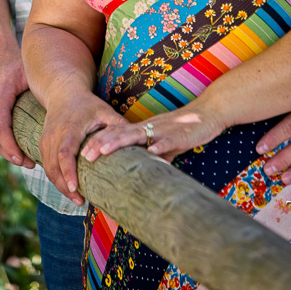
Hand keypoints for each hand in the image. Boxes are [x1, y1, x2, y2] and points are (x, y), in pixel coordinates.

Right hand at [0, 51, 35, 168]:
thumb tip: (58, 113)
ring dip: (6, 152)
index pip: (0, 128)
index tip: (23, 159)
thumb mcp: (28, 75)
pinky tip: (14, 151)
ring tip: (25, 160)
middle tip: (31, 164)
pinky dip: (0, 145)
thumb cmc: (15, 67)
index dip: (10, 147)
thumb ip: (37, 92)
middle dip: (11, 154)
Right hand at [39, 94, 125, 205]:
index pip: (65, 154)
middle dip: (64, 186)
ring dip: (60, 185)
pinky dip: (56, 178)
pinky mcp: (43, 144)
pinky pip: (46, 165)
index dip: (68, 172)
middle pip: (53, 167)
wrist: (64, 92)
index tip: (75, 188)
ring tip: (77, 199)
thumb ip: (118, 125)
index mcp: (70, 129)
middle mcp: (54, 136)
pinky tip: (69, 187)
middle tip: (80, 202)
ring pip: (48, 169)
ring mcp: (46, 140)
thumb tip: (138, 141)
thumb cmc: (88, 104)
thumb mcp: (104, 111)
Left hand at [80, 102, 225, 164]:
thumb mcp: (164, 147)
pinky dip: (159, 146)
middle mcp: (149, 128)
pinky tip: (150, 152)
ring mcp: (163, 130)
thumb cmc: (184, 131)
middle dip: (101, 143)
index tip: (82, 153)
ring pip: (137, 135)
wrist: (207, 114)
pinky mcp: (179, 134)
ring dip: (120, 143)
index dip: (99, 142)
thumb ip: (153, 158)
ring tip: (104, 151)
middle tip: (84, 155)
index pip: (116, 134)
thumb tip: (142, 177)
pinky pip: (167, 140)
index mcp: (143, 130)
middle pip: (120, 134)